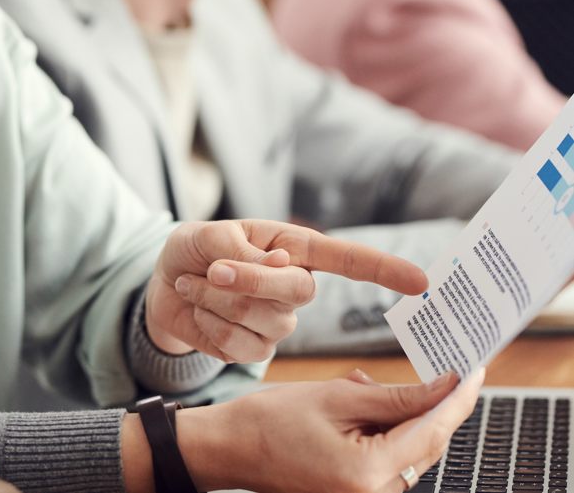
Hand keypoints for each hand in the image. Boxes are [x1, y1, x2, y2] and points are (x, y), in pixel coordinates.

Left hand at [145, 219, 427, 360]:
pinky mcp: (255, 349)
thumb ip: (238, 249)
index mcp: (293, 250)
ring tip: (196, 283)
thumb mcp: (206, 236)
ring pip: (263, 319)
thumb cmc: (193, 250)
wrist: (163, 283)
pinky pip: (240, 344)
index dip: (384, 270)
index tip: (423, 282)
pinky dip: (208, 322)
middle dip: (249, 281)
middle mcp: (295, 286)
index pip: (347, 260)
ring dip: (217, 300)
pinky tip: (198, 310)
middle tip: (213, 269)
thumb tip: (279, 268)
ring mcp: (279, 322)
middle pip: (298, 292)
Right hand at [173, 368, 484, 492]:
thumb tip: (441, 388)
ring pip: (407, 450)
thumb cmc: (270, 422)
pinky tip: (356, 403)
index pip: (432, 430)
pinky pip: (386, 459)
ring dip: (399, 415)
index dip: (457, 398)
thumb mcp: (334, 397)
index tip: (473, 368)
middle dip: (429, 404)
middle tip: (434, 365)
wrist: (228, 449)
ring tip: (359, 385)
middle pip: (424, 443)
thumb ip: (392, 396)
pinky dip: (382, 430)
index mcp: (370, 473)